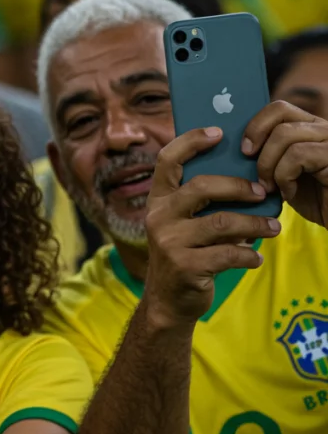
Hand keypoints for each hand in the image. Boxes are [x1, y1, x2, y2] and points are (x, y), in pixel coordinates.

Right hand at [142, 127, 280, 324]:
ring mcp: (168, 242)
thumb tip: (249, 181)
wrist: (167, 301)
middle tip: (264, 192)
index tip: (219, 132)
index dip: (191, 141)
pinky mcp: (184, 267)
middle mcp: (158, 217)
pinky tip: (256, 258)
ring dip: (255, 224)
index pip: (166, 160)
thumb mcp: (183, 224)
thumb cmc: (184, 254)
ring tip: (274, 227)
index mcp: (158, 200)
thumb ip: (203, 204)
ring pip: (222, 223)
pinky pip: (228, 254)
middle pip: (201, 187)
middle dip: (239, 187)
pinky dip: (248, 255)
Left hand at [243, 100, 327, 226]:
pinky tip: (289, 192)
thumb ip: (270, 152)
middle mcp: (324, 128)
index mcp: (310, 127)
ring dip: (269, 164)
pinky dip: (285, 176)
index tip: (244, 150)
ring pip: (285, 134)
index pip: (279, 108)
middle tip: (256, 172)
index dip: (256, 125)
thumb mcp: (284, 171)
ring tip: (271, 187)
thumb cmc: (309, 199)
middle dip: (259, 143)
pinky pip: (298, 155)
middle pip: (280, 115)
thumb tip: (234, 143)